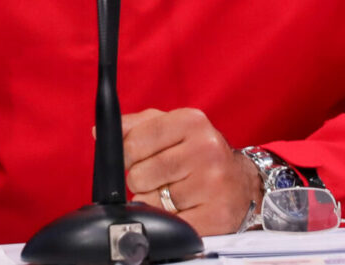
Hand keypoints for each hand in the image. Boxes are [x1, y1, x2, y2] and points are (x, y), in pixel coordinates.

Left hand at [122, 108, 259, 235]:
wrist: (244, 182)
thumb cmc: (200, 152)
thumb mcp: (172, 127)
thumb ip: (135, 126)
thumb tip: (99, 133)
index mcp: (191, 121)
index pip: (132, 142)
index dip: (127, 156)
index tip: (136, 159)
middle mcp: (205, 149)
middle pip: (139, 174)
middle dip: (143, 180)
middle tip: (163, 178)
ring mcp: (212, 183)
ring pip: (151, 201)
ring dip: (155, 201)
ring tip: (175, 192)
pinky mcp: (217, 214)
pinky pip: (169, 223)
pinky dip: (168, 220)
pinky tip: (183, 208)